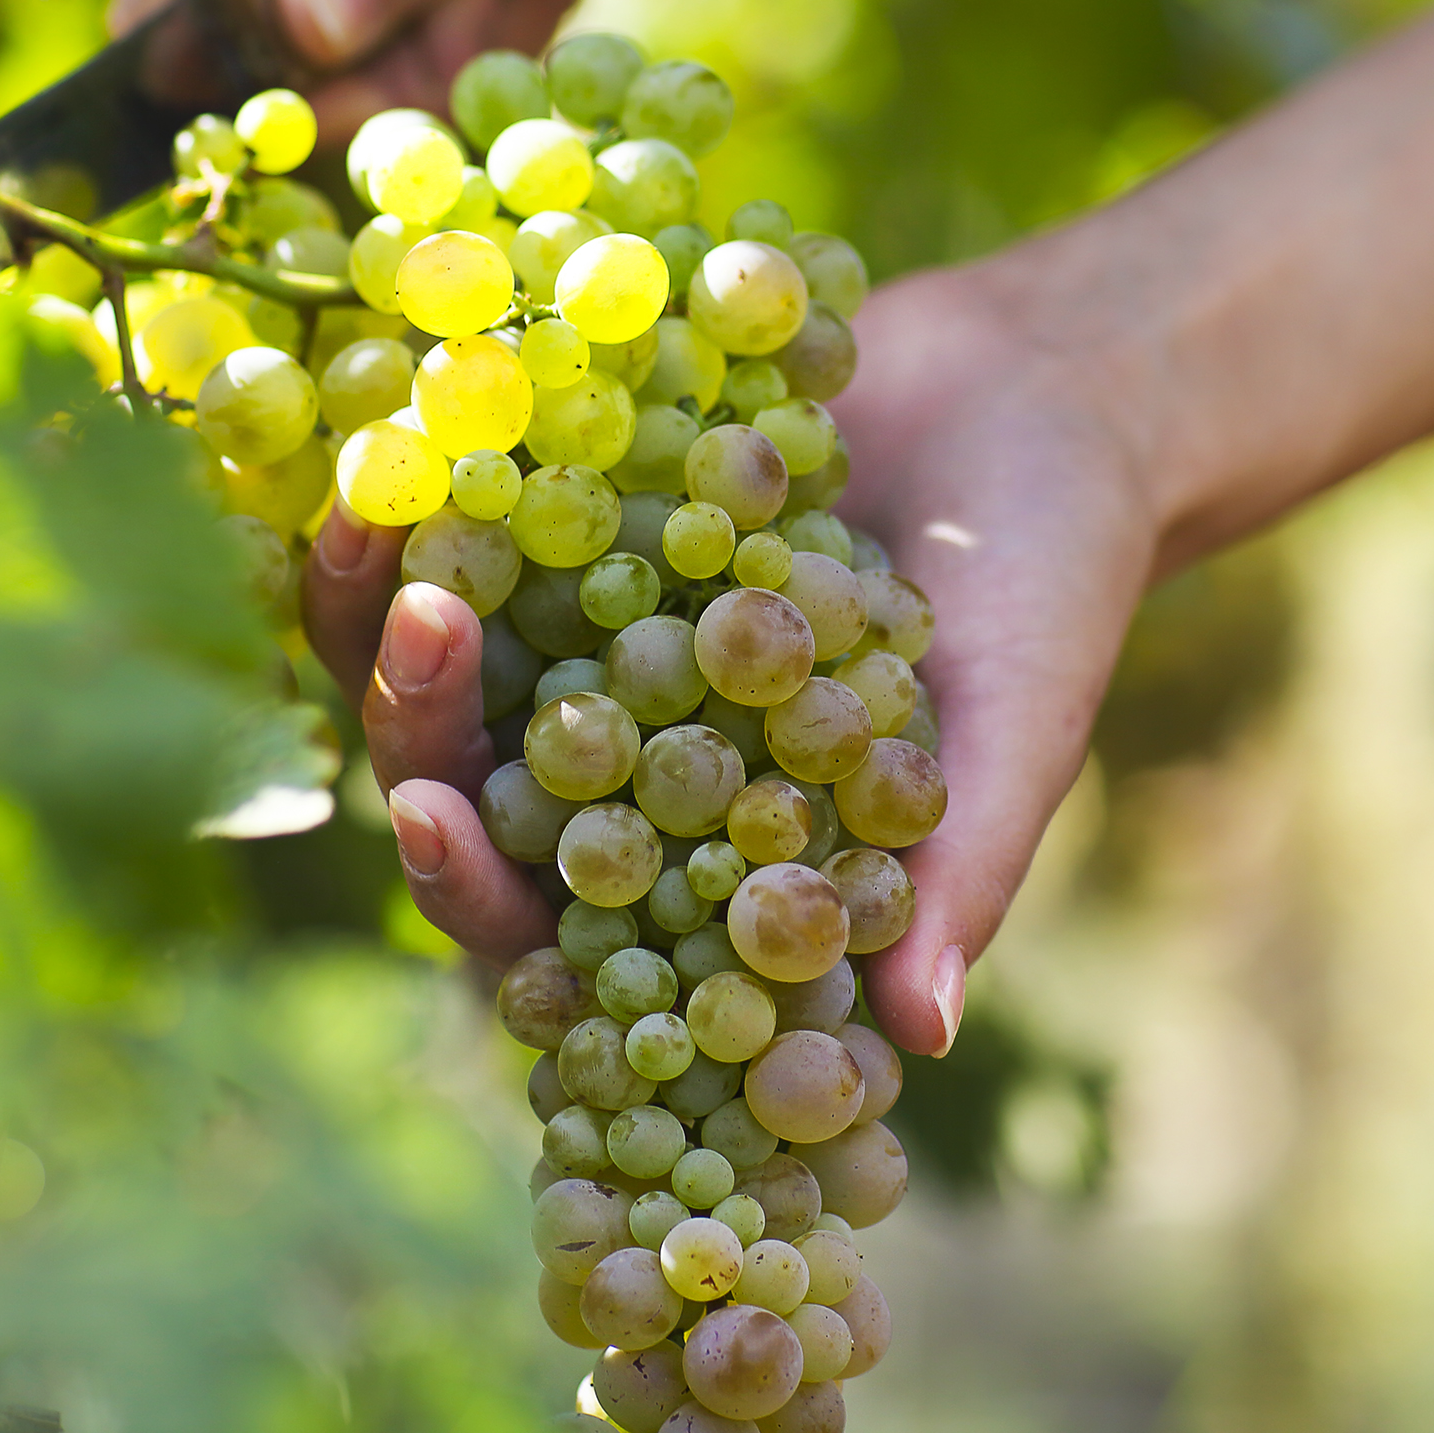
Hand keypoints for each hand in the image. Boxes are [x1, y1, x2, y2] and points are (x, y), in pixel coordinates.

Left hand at [302, 249, 1161, 1058]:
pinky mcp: (576, 523)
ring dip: (387, 604)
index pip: (564, 925)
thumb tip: (920, 1042)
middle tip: (414, 624)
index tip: (431, 817)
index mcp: (711, 859)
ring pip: (443, 661)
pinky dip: (429, 487)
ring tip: (379, 514)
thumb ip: (961, 872)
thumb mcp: (1023, 721)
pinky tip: (403, 429)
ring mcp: (587, 642)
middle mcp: (627, 767)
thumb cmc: (1054, 583)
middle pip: (467, 789)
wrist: (1051, 390)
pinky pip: (471, 519)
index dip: (480, 893)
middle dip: (411, 721)